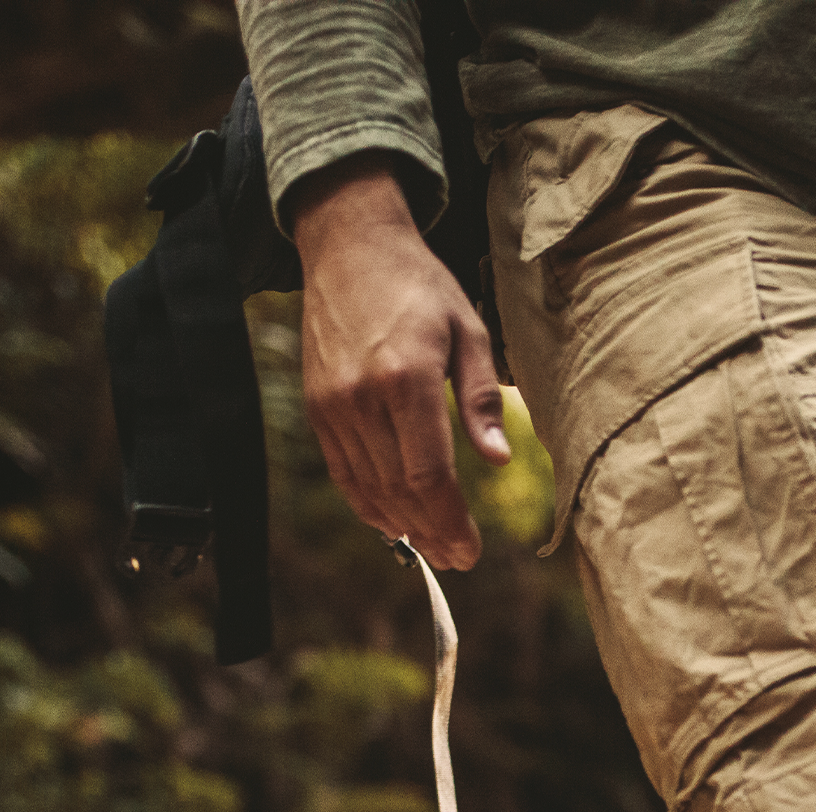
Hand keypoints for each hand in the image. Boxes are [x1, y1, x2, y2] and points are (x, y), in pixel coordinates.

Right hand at [287, 160, 509, 568]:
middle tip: (459, 559)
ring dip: (402, 526)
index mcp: (407, 378)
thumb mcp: (468, 329)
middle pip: (399, 491)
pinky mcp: (317, 408)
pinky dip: (368, 504)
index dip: (451, 522)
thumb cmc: (419, 286)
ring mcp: (333, 406)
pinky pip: (342, 472)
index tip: (471, 549)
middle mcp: (363, 398)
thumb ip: (482, 397)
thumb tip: (498, 460)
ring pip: (368, 489)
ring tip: (433, 548)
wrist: (349, 248)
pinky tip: (393, 521)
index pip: (429, 475)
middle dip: (432, 534)